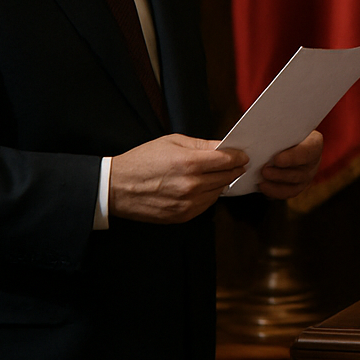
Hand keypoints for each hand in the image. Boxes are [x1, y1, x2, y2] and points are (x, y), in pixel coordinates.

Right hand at [109, 134, 247, 223]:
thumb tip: (223, 147)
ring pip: (218, 192)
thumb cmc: (143, 160)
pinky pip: (206, 205)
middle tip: (238, 163)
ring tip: (221, 174)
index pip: (226, 160)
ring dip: (222, 183)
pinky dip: (210, 195)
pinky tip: (205, 187)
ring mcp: (187, 203)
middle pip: (226, 177)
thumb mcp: (172, 142)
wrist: (116, 187)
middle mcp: (191, 185)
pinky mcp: (182, 216)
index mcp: (189, 163)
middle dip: (234, 169)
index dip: (238, 157)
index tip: (243, 155)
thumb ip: (201, 145)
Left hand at [259, 130, 323, 198]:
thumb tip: (259, 132)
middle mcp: (314, 161)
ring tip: (261, 181)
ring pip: (294, 185)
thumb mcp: (284, 127)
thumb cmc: (285, 131)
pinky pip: (287, 193)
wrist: (288, 139)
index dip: (293, 157)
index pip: (309, 150)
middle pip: (301, 172)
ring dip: (276, 184)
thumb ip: (276, 131)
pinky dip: (274, 192)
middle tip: (264, 170)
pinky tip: (263, 187)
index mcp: (314, 142)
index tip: (276, 159)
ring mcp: (307, 176)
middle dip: (281, 174)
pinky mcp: (297, 186)